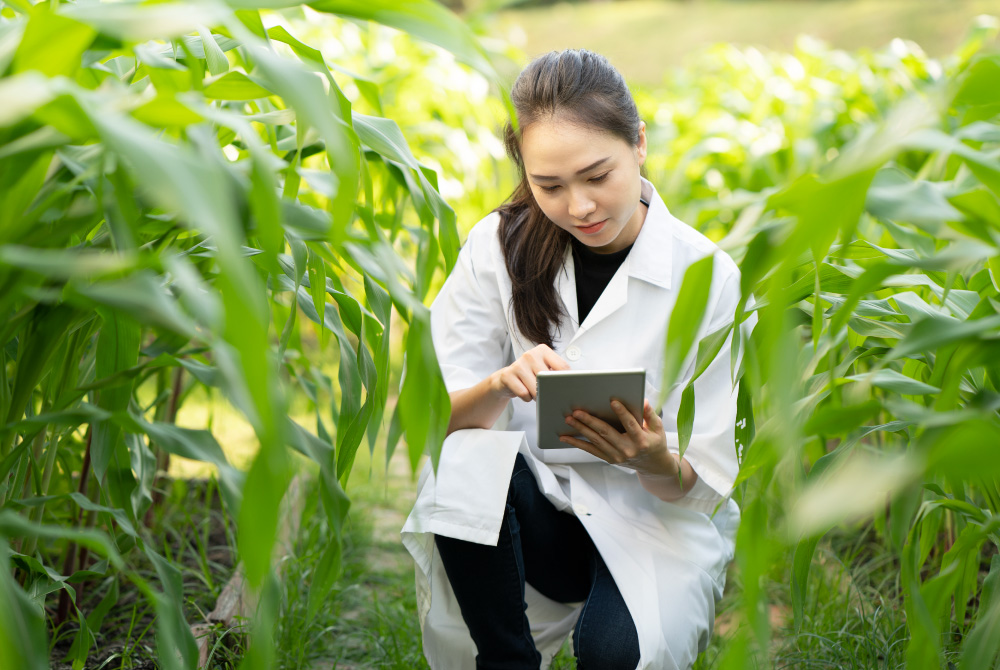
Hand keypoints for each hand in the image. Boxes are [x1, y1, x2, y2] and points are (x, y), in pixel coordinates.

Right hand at [489, 344, 569, 401]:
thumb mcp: (544, 369)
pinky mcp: (507, 375)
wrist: (506, 379)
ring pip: (536, 388)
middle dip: (550, 390)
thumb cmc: (530, 375)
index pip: (562, 367)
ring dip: (538, 396)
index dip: (565, 380)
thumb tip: (571, 384)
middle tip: (547, 392)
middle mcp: (530, 354)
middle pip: (549, 379)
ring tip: (534, 392)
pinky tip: (524, 392)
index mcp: (543, 350)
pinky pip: (524, 393)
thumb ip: (556, 372)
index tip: (566, 388)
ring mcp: (518, 364)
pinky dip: (527, 398)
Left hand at [559, 399, 679, 476]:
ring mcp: (617, 456)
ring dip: (581, 429)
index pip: (631, 425)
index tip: (613, 401)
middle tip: (577, 411)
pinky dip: (577, 443)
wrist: (652, 466)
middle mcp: (627, 450)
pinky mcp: (609, 459)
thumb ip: (650, 414)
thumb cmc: (655, 442)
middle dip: (590, 421)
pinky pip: (591, 450)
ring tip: (569, 419)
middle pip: (606, 433)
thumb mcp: (658, 428)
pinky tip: (565, 437)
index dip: (622, 413)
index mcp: (641, 441)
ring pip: (596, 441)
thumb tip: (643, 401)